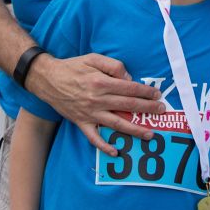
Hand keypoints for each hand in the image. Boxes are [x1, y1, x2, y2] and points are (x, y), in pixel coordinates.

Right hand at [26, 53, 165, 153]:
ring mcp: (89, 113)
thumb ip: (113, 65)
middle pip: (128, 105)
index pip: (130, 88)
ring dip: (134, 130)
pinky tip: (116, 152)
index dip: (145, 92)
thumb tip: (128, 78)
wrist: (48, 79)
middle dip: (147, 109)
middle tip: (161, 111)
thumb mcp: (93, 58)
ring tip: (149, 134)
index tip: (157, 94)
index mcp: (101, 82)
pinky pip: (94, 138)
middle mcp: (97, 99)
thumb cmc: (73, 67)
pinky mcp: (81, 123)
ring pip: (116, 123)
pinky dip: (104, 146)